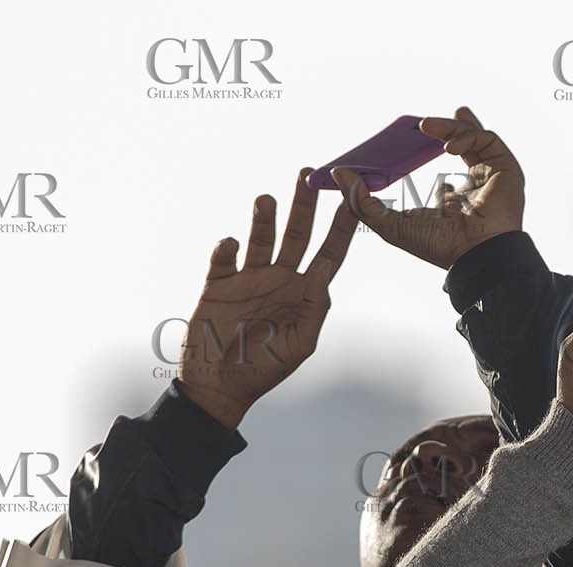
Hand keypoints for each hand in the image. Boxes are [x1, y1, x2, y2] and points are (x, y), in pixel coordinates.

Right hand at [180, 170, 356, 430]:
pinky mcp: (219, 283)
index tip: (353, 198)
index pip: (329, 254)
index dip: (342, 227)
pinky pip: (223, 257)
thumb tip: (323, 276)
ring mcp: (249, 279)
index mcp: (303, 293)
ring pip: (260, 238)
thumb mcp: (299, 346)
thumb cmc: (263, 370)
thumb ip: (314, 310)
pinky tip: (232, 243)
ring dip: (264, 217)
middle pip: (296, 235)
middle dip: (303, 206)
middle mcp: (279, 279)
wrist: (219, 386)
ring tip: (267, 199)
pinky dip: (227, 247)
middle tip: (307, 174)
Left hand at [332, 106, 523, 269]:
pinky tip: (447, 144)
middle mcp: (476, 186)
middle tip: (420, 123)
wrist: (474, 256)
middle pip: (461, 144)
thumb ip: (363, 201)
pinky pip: (487, 139)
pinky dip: (467, 134)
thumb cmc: (440, 247)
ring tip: (426, 126)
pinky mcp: (507, 168)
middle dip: (442, 128)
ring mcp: (493, 176)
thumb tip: (338, 174)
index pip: (445, 164)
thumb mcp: (390, 224)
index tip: (411, 132)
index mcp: (454, 199)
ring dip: (450, 127)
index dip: (430, 144)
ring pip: (473, 137)